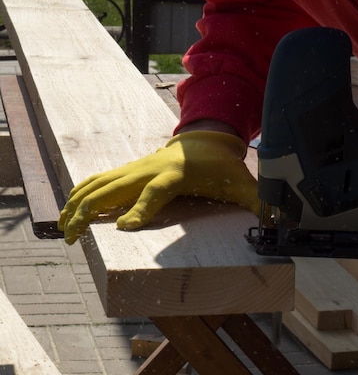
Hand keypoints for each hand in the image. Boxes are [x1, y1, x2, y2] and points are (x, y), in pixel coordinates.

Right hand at [58, 131, 259, 243]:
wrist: (206, 138)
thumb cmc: (222, 165)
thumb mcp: (242, 183)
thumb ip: (258, 203)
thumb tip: (278, 224)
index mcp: (177, 174)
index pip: (156, 192)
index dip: (142, 209)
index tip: (125, 227)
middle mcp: (151, 169)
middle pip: (115, 187)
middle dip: (91, 210)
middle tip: (74, 236)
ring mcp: (136, 168)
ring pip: (99, 183)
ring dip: (77, 204)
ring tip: (62, 230)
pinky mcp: (129, 171)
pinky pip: (98, 181)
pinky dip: (80, 195)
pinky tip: (69, 212)